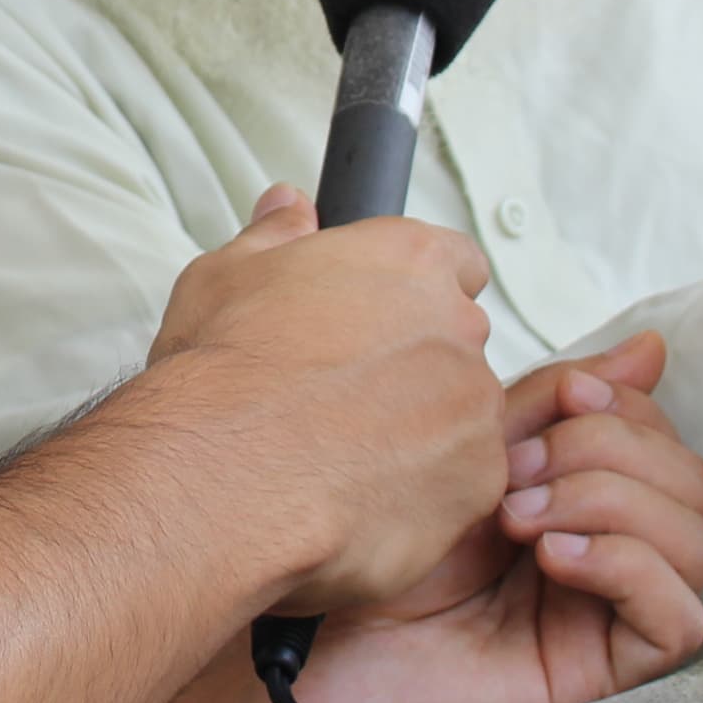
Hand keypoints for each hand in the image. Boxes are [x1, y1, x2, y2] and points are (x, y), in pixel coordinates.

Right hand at [146, 184, 506, 613]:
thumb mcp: (227, 276)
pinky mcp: (477, 482)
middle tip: (349, 396)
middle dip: (417, 368)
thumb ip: (275, 235)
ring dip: (423, 433)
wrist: (227, 475)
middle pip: (459, 344)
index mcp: (409, 261)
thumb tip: (290, 207)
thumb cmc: (224, 372)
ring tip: (346, 455)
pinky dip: (423, 493)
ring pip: (462, 419)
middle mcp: (457, 326)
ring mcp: (475, 407)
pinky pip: (462, 484)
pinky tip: (361, 495)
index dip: (422, 292)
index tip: (388, 321)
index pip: (458, 262)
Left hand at [247, 331, 702, 702]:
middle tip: (515, 469)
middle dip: (609, 449)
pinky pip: (680, 619)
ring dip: (615, 503)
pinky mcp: (600, 672)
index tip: (556, 395)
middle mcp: (607, 552)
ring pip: (700, 543)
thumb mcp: (462, 457)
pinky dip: (627, 566)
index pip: (661, 433)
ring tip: (520, 517)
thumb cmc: (367, 556)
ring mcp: (607, 613)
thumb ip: (547, 406)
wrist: (303, 645)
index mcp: (577, 493)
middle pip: (693, 480)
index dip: (621, 401)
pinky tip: (552, 557)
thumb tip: (650, 347)